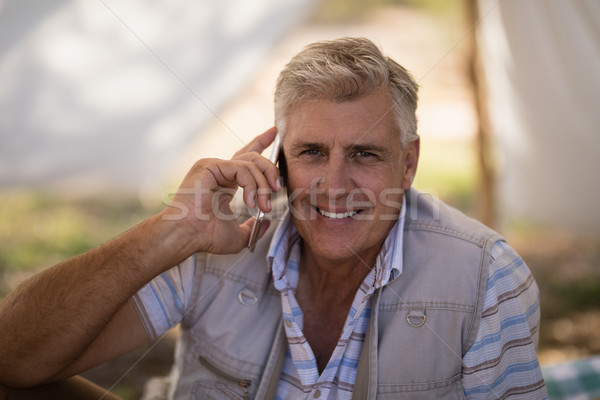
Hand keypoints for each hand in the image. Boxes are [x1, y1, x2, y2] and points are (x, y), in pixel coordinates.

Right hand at [160, 127, 280, 253]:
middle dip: (270, 171)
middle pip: (253, 156)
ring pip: (251, 163)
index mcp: (225, 183)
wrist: (187, 235)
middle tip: (276, 189)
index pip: (246, 159)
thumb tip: (266, 222)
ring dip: (263, 185)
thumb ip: (253, 228)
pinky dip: (251, 185)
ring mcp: (214, 166)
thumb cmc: (206, 236)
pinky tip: (249, 201)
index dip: (261, 144)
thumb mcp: (239, 235)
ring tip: (263, 205)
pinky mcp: (210, 165)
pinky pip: (241, 168)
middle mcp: (220, 172)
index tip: (274, 133)